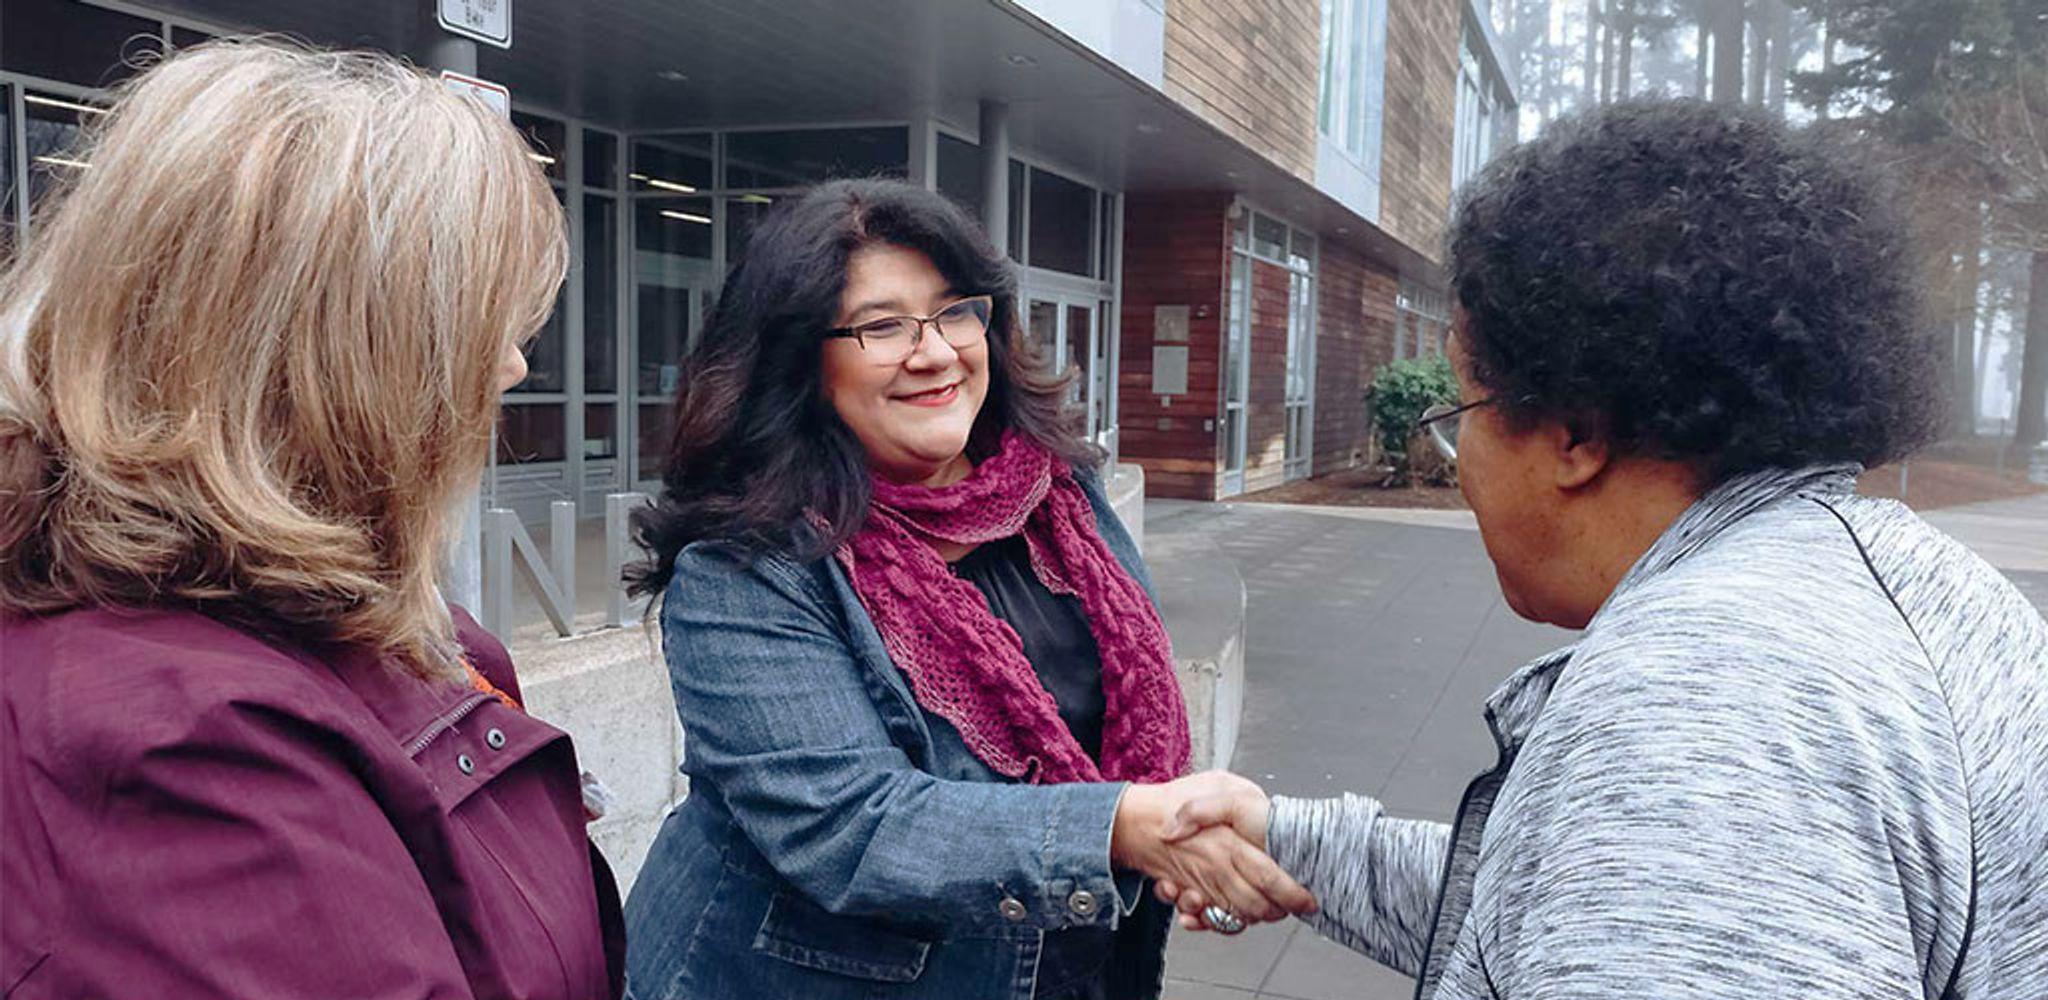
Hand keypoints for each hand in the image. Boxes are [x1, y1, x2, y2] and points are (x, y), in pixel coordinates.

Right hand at [1148, 773, 1286, 930]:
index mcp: (1228, 843)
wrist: (1134, 821)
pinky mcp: (1190, 895)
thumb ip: (1244, 797)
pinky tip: (1231, 909)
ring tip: (1269, 906)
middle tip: (1293, 904)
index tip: (1309, 897)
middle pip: (1257, 906)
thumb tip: (1267, 809)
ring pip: (1238, 916)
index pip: (1269, 876)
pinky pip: (1211, 919)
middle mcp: (1217, 869)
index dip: (1293, 892)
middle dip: (1279, 911)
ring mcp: (1202, 885)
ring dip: (1255, 916)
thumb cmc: (1175, 800)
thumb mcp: (1217, 783)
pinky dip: (1221, 921)